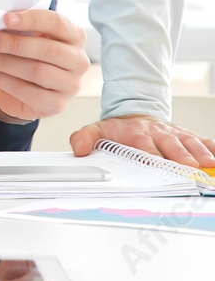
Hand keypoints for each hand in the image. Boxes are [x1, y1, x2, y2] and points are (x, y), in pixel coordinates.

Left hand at [0, 9, 87, 119]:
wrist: (20, 90)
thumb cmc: (24, 54)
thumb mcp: (25, 37)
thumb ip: (19, 27)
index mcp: (74, 36)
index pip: (57, 23)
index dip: (32, 19)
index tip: (6, 18)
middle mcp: (78, 61)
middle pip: (48, 49)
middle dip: (13, 44)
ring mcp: (70, 85)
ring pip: (37, 71)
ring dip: (4, 62)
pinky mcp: (56, 104)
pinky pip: (28, 91)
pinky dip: (2, 80)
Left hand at [71, 113, 214, 168]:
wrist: (135, 113)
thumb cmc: (119, 129)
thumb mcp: (97, 130)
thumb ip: (84, 138)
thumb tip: (78, 149)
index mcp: (136, 133)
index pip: (144, 145)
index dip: (151, 154)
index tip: (157, 163)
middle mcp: (157, 133)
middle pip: (170, 144)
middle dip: (181, 156)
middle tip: (190, 167)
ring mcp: (174, 133)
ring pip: (189, 142)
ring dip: (200, 153)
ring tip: (209, 164)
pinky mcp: (186, 134)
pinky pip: (202, 139)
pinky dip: (212, 147)